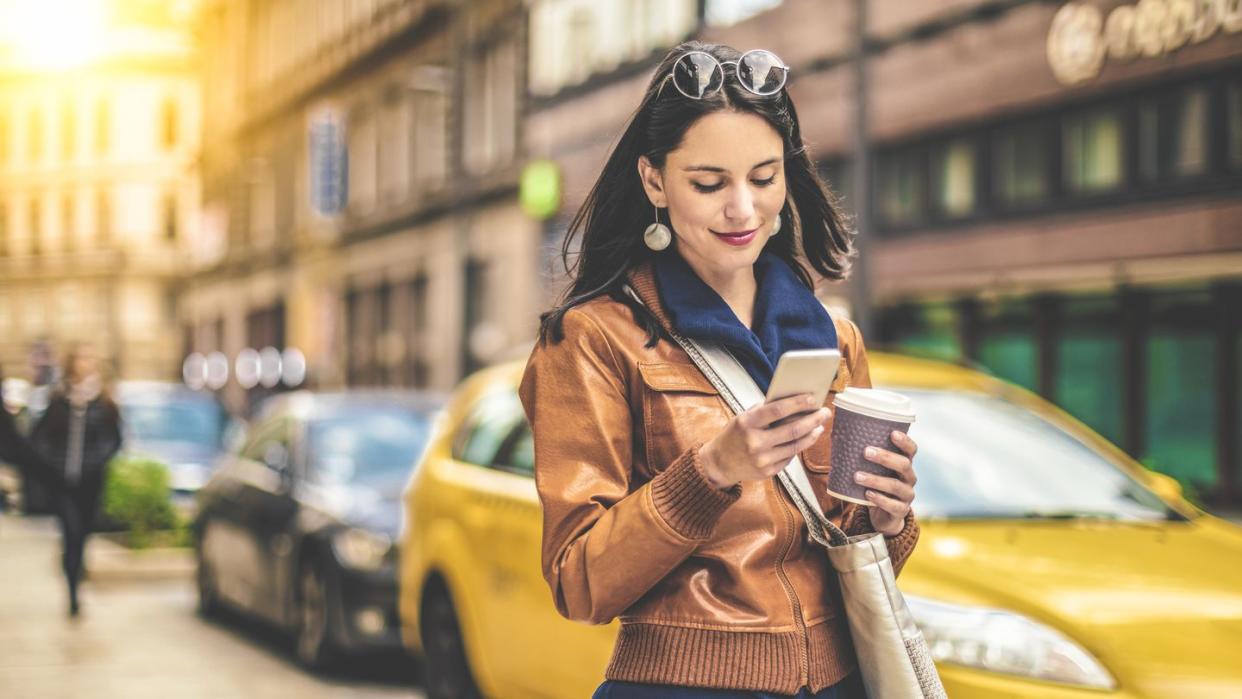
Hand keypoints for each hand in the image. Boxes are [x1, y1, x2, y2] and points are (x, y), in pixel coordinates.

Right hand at [699, 394, 831, 489]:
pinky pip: (790, 457)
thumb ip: (765, 410)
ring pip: (796, 445)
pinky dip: (799, 446)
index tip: (812, 398)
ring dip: (812, 434)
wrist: (719, 463)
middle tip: (825, 412)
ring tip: (819, 425)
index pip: (778, 410)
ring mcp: (762, 459)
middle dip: (813, 419)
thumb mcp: (743, 417)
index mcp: (747, 423)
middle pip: (793, 429)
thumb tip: (794, 401)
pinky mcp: (768, 472)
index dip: (798, 403)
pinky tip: (806, 438)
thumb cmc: (735, 435)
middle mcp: (755, 442)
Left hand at [858, 430, 917, 536]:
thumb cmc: (876, 485)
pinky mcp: (901, 511)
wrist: (882, 515)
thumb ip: (863, 455)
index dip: (904, 441)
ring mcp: (907, 495)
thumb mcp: (873, 470)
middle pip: (904, 465)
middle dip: (885, 457)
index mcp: (904, 464)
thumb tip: (836, 434)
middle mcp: (909, 478)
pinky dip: (880, 499)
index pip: (911, 450)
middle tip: (866, 452)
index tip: (892, 433)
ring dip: (876, 480)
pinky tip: (867, 494)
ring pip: (896, 486)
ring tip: (857, 476)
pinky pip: (893, 505)